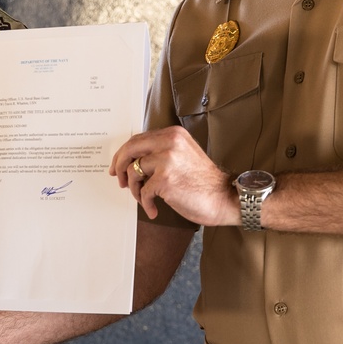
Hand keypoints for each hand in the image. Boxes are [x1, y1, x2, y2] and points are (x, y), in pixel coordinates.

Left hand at [110, 127, 238, 225]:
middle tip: (120, 181)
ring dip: (135, 189)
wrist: (224, 197)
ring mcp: (167, 160)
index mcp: (173, 134)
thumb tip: (133, 160)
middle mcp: (170, 142)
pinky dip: (145, 203)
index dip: (124, 153)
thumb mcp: (183, 155)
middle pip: (130, 149)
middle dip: (120, 166)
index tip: (118, 166)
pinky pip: (143, 192)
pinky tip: (153, 210)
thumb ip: (161, 151)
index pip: (138, 139)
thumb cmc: (204, 182)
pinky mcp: (165, 179)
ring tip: (143, 198)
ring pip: (134, 171)